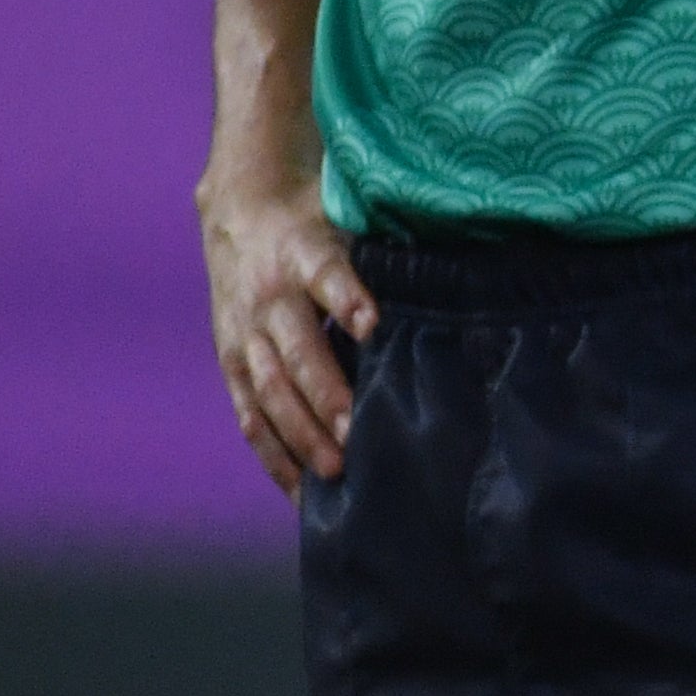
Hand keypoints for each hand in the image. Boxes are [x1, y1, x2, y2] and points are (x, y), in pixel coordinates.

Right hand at [203, 173, 379, 492]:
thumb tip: (465, 275)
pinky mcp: (230, 360)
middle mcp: (270, 297)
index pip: (329, 275)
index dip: (350, 299)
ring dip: (300, 433)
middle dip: (326, 395)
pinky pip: (249, 413)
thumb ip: (393, 249)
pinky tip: (299, 488)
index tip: (374, 325)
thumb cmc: (319, 218)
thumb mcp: (352, 215)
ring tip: (334, 471)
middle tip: (357, 435)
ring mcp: (244, 333)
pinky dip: (273, 452)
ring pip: (268, 391)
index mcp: (306, 254)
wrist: (241, 207)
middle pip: (296, 350)